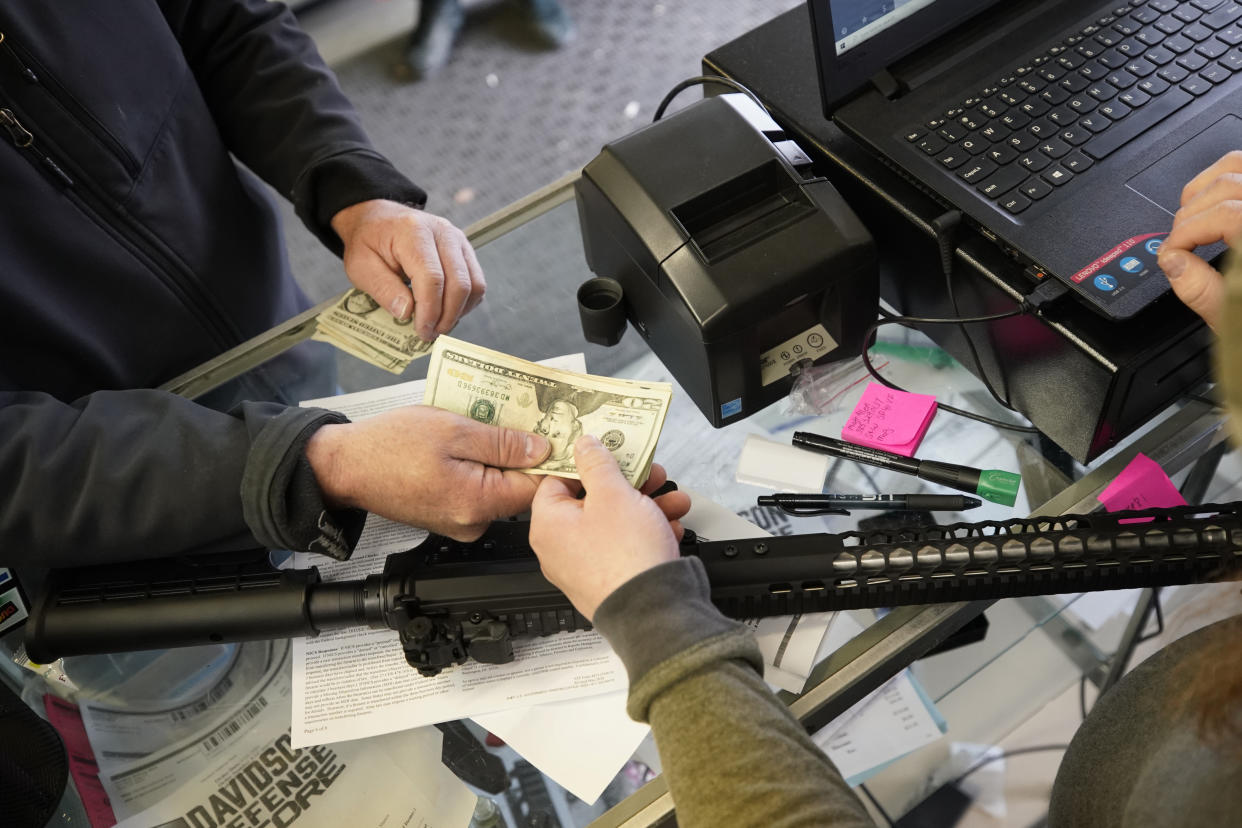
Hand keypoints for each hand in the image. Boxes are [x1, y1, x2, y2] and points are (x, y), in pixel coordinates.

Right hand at [305, 406, 548, 539]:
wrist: (345, 465)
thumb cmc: (390, 444)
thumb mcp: (453, 430)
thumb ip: (502, 443)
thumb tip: (542, 449)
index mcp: (478, 503)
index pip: (537, 487)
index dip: (548, 457)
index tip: (553, 432)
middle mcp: (473, 522)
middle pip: (518, 488)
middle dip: (520, 452)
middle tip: (513, 418)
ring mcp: (459, 522)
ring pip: (497, 487)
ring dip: (495, 457)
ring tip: (478, 427)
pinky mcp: (448, 516)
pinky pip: (477, 490)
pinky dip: (476, 467)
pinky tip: (461, 444)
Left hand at [331, 200, 485, 341]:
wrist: (378, 219)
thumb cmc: (368, 242)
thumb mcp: (360, 266)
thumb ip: (383, 289)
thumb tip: (407, 313)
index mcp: (413, 232)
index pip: (432, 278)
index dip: (430, 310)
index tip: (421, 331)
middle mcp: (442, 232)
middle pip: (459, 283)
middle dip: (447, 316)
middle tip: (430, 334)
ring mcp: (458, 240)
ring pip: (474, 285)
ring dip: (459, 312)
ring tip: (438, 325)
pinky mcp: (465, 250)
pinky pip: (477, 282)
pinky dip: (466, 303)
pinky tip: (446, 312)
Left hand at [528, 436, 691, 620]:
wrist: (655, 610)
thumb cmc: (626, 558)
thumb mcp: (613, 494)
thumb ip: (598, 463)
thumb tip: (585, 446)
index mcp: (549, 525)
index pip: (558, 480)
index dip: (587, 462)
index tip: (610, 452)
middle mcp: (561, 549)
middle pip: (592, 500)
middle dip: (630, 484)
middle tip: (651, 474)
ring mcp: (586, 566)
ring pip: (616, 522)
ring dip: (647, 506)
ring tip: (673, 499)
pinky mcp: (611, 579)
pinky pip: (626, 546)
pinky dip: (648, 532)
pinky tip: (671, 526)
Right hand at [1158, 151, 1241, 329]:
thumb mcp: (1237, 317)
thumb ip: (1201, 289)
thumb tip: (1172, 261)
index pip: (1223, 215)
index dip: (1186, 232)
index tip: (1171, 253)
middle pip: (1226, 185)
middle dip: (1190, 214)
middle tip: (1178, 243)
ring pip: (1237, 166)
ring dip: (1205, 189)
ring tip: (1192, 218)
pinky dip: (1226, 179)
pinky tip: (1215, 203)